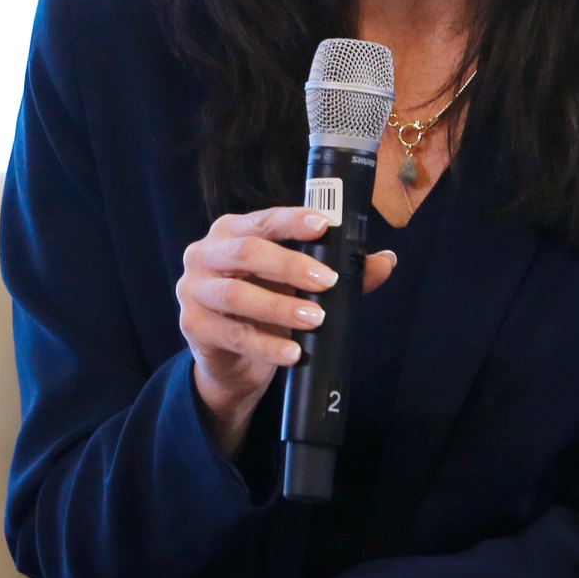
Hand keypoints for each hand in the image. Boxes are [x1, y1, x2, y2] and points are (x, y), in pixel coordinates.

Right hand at [177, 205, 395, 455]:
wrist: (231, 358)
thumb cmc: (266, 304)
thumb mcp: (298, 284)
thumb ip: (338, 269)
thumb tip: (385, 261)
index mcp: (233, 230)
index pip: (264, 219)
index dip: (293, 220)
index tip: (324, 224)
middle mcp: (206, 253)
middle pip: (247, 252)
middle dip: (291, 265)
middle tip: (328, 281)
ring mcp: (194, 290)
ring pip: (237, 295)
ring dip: (280, 306)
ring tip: (316, 318)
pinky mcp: (193, 326)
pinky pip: (233, 335)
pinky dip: (266, 345)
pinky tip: (293, 352)